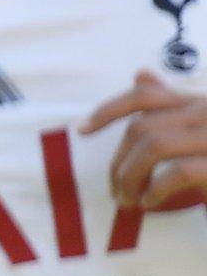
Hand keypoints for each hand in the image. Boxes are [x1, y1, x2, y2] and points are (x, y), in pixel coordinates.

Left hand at [80, 70, 206, 207]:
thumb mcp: (202, 125)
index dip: (107, 110)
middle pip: (142, 127)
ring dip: (130, 176)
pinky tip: (151, 202)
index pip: (145, 96)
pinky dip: (156, 189)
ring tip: (127, 199)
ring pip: (154, 146)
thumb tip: (141, 73)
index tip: (82, 131)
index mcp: (199, 102)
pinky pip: (177, 172)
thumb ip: (174, 104)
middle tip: (114, 190)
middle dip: (119, 161)